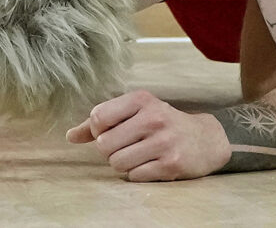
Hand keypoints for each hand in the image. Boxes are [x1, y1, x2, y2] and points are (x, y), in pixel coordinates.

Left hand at [69, 91, 231, 181]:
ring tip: (137, 156)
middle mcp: (153, 118)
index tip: (109, 132)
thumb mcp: (136, 113)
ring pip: (117, 163)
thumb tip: (70, 136)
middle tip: (125, 146)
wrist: (206, 140)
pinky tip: (150, 164)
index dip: (97, 130)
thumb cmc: (162, 124)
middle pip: (104, 145)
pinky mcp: (171, 165)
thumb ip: (102, 122)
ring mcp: (163, 142)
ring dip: (122, 164)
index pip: (98, 117)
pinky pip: (134, 176)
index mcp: (142, 100)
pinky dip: (137, 174)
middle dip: (109, 150)